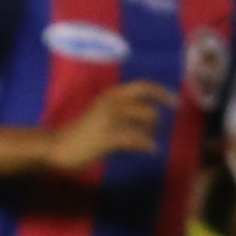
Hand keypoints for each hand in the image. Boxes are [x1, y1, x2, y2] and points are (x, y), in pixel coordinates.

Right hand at [45, 82, 173, 172]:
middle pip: (147, 108)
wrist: (59, 146)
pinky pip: (135, 140)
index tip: (176, 102)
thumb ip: (123, 109)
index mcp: (111, 94)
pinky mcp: (106, 138)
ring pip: (143, 123)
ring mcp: (108, 120)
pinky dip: (146, 145)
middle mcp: (111, 103)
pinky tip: (149, 149)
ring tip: (145, 142)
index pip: (144, 86)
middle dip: (154, 121)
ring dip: (150, 134)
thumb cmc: (83, 131)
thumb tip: (149, 114)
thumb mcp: (103, 112)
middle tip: (153, 130)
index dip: (163, 93)